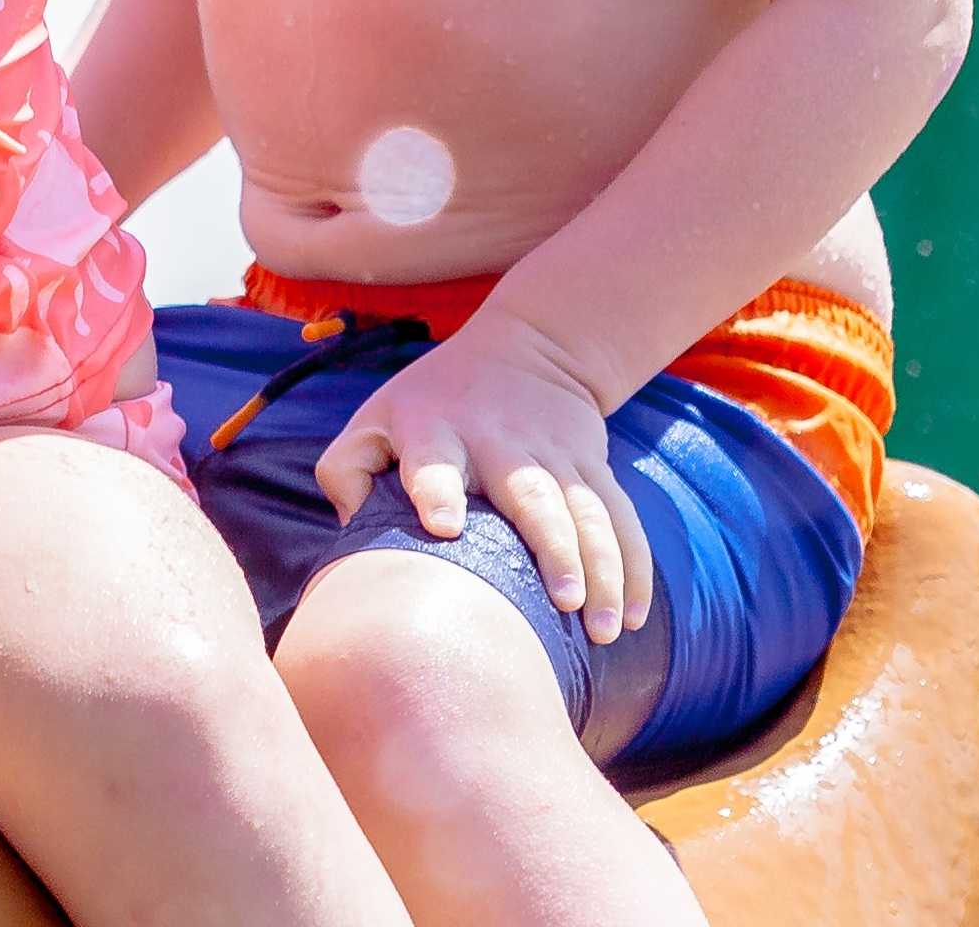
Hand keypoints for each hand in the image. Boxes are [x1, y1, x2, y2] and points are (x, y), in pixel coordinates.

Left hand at [314, 318, 654, 644]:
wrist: (528, 350)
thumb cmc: (432, 404)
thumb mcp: (378, 418)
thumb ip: (347, 471)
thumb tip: (350, 534)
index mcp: (435, 431)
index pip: (433, 461)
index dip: (438, 490)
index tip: (445, 526)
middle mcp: (499, 442)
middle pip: (532, 495)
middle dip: (551, 547)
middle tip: (563, 600)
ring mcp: (554, 455)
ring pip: (587, 513)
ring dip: (602, 569)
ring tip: (603, 628)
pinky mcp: (593, 467)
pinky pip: (620, 517)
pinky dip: (631, 567)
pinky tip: (632, 615)